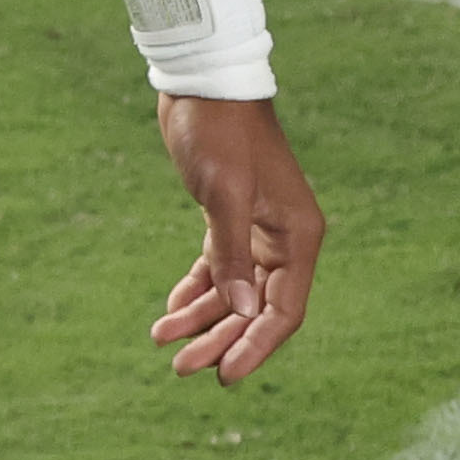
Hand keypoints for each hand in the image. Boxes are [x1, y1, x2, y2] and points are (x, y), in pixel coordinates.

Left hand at [147, 92, 323, 383]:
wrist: (201, 83)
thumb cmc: (219, 132)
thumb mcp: (224, 194)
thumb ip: (233, 255)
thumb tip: (244, 313)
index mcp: (298, 236)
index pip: (283, 311)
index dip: (255, 347)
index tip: (223, 376)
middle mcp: (284, 238)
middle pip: (256, 309)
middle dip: (219, 339)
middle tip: (179, 368)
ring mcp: (258, 229)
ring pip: (234, 292)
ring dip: (201, 318)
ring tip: (162, 341)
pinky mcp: (230, 218)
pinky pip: (218, 268)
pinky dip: (196, 290)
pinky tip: (171, 308)